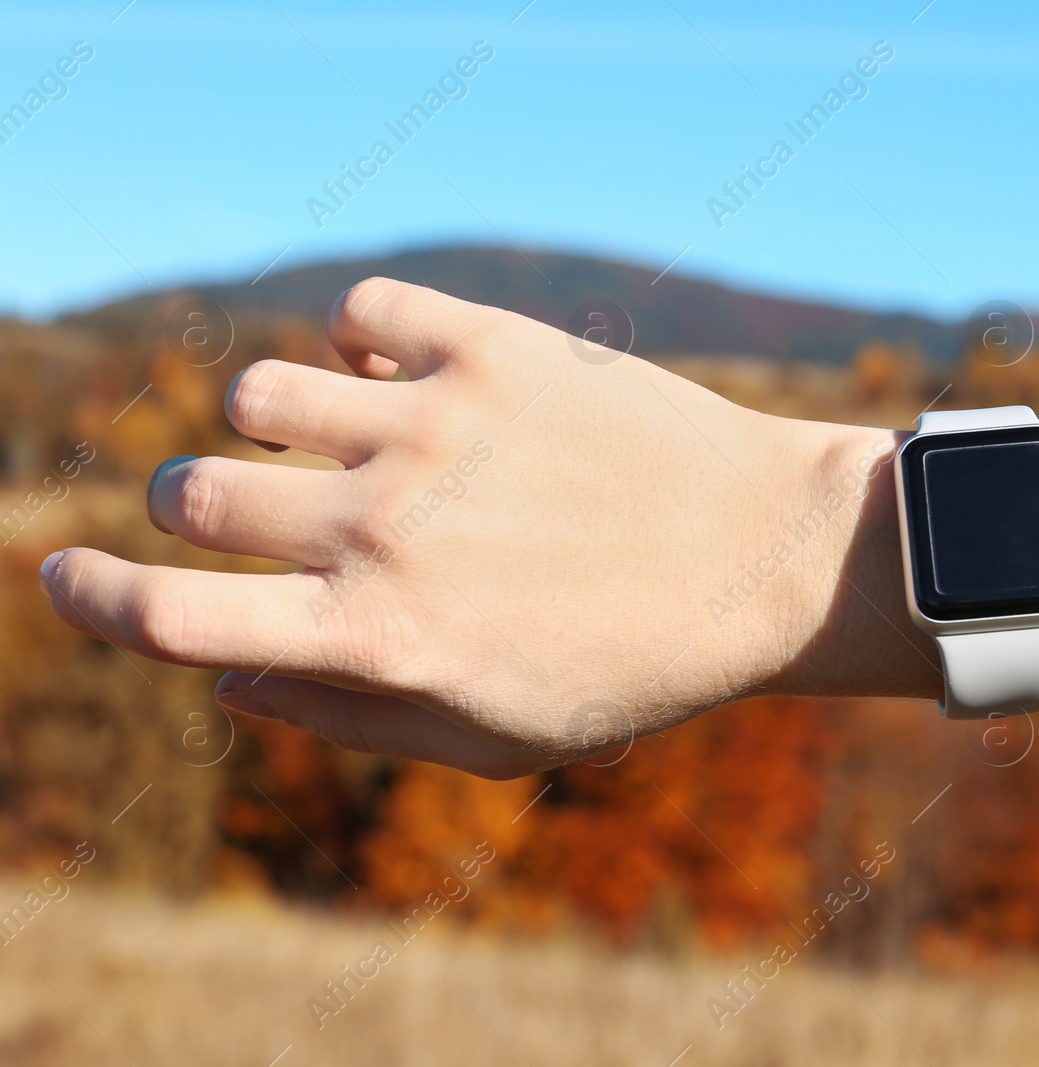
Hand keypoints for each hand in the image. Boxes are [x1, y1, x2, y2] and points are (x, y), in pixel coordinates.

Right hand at [39, 279, 900, 776]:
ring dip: (270, 422)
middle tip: (250, 510)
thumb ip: (348, 715)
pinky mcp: (495, 347)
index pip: (169, 618)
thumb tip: (226, 674)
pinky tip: (402, 375)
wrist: (768, 560)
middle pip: (195, 491)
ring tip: (340, 441)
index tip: (62, 577)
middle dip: (192, 507)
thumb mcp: (497, 737)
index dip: (87, 599)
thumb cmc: (633, 665)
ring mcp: (438, 425)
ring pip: (257, 389)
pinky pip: (358, 308)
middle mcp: (389, 527)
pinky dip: (356, 338)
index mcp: (381, 638)